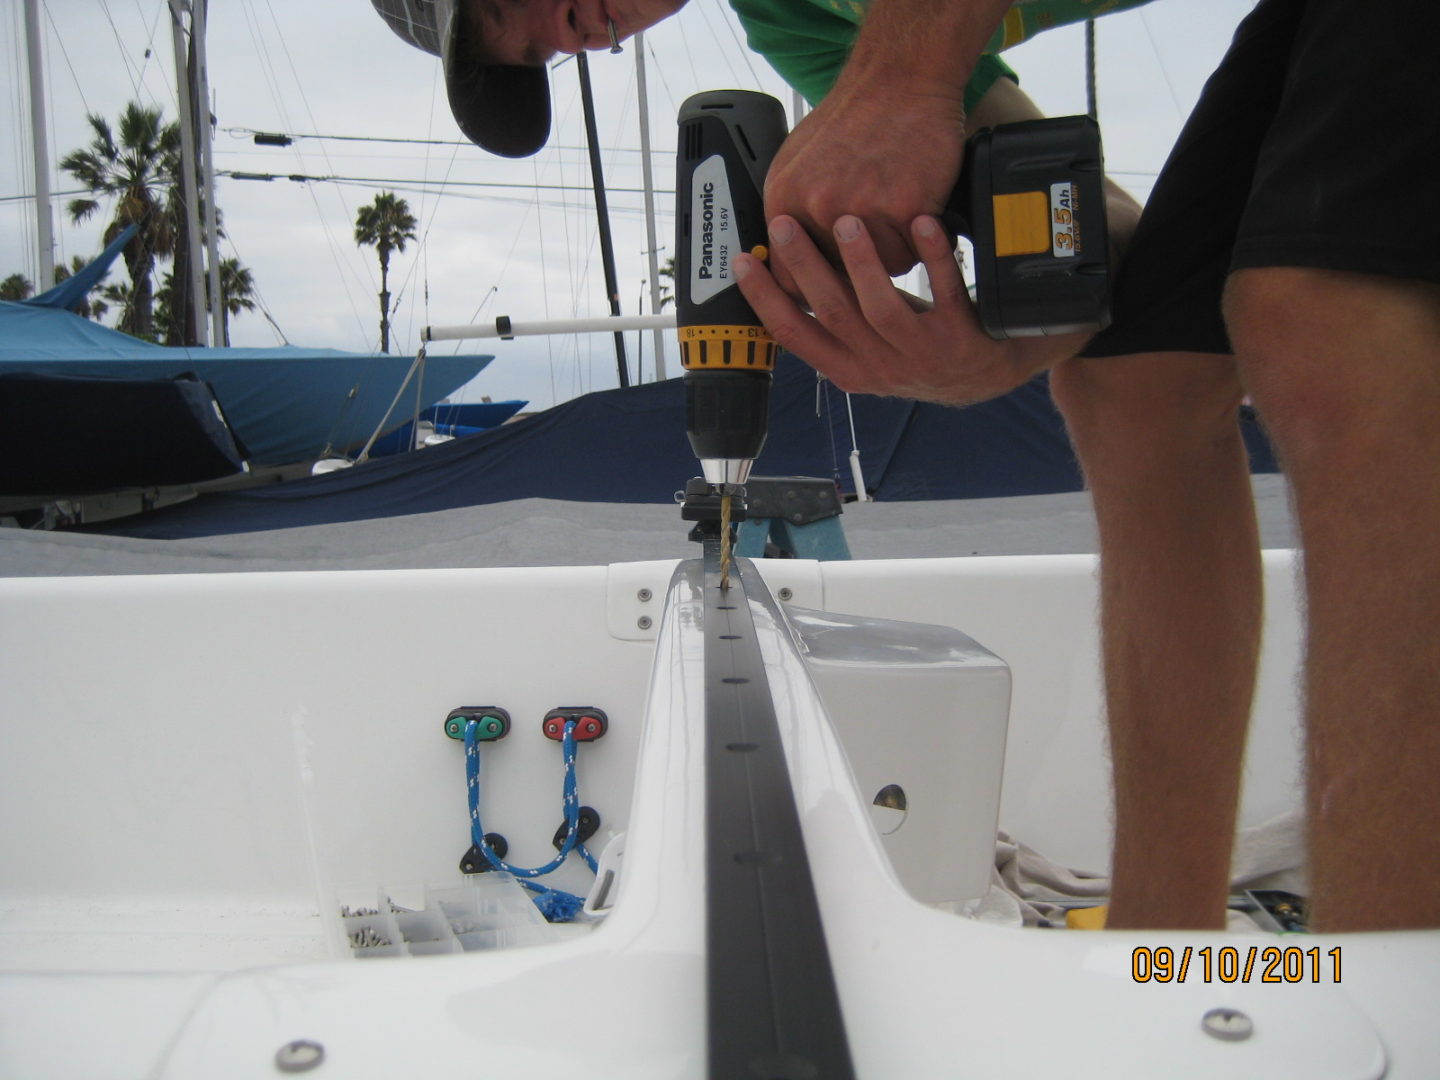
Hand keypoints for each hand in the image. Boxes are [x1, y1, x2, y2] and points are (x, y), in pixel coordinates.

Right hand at [735, 213, 1091, 404]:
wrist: (985, 375)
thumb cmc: (917, 348)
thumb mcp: (868, 347)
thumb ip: (832, 319)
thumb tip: (782, 276)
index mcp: (849, 369)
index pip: (795, 336)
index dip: (765, 300)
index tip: (744, 261)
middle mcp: (881, 366)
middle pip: (833, 314)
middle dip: (805, 267)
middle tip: (785, 224)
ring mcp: (921, 354)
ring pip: (882, 308)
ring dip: (862, 262)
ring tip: (847, 219)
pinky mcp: (961, 337)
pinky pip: (945, 292)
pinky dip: (934, 257)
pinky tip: (922, 224)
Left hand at [763, 86, 965, 289]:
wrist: (899, 81)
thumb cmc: (853, 120)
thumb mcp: (796, 162)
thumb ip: (789, 214)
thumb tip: (781, 259)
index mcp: (784, 201)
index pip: (788, 281)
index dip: (811, 291)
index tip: (827, 292)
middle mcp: (817, 208)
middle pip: (837, 281)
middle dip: (855, 274)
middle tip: (867, 257)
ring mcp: (860, 209)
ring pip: (879, 272)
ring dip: (890, 256)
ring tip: (893, 218)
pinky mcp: (904, 207)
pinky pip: (912, 252)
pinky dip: (917, 241)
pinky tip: (913, 211)